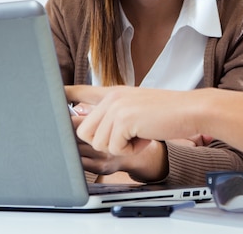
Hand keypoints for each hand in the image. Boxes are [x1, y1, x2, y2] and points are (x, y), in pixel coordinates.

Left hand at [66, 85, 181, 180]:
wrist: (191, 110)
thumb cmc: (169, 113)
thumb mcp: (138, 109)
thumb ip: (116, 114)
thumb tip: (90, 126)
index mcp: (115, 93)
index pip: (83, 92)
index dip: (65, 95)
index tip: (51, 94)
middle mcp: (112, 97)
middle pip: (85, 132)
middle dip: (106, 142)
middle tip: (130, 136)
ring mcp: (116, 107)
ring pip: (99, 142)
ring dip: (121, 146)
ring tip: (141, 134)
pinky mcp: (123, 119)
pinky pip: (115, 147)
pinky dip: (131, 149)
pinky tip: (146, 136)